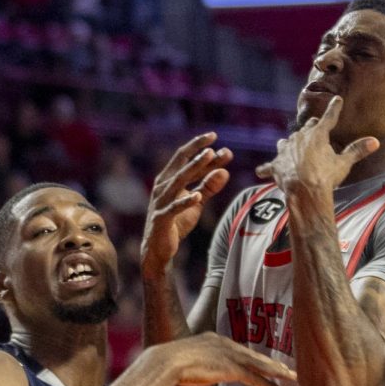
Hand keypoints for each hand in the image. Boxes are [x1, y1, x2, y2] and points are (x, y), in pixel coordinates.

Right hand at [141, 133, 232, 276]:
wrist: (158, 249)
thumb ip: (209, 187)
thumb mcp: (196, 202)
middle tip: (215, 145)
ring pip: (178, 181)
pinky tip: (198, 197)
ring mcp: (161, 202)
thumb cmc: (176, 222)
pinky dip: (185, 202)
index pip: (183, 157)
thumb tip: (225, 171)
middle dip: (199, 153)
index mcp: (169, 179)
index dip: (198, 146)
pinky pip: (174, 208)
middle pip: (181, 164)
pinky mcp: (161, 218)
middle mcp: (163, 187)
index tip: (214, 136)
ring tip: (209, 157)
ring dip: (194, 167)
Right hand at [162, 333, 295, 385]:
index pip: (240, 350)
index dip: (254, 357)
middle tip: (288, 369)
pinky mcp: (231, 369)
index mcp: (214, 340)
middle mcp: (225, 344)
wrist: (166, 362)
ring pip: (260, 365)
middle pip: (254, 355)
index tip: (265, 362)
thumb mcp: (185, 360)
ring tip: (293, 378)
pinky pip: (255, 379)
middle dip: (272, 363)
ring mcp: (229, 356)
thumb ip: (196, 364)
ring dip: (278, 373)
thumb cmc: (167, 364)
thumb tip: (194, 372)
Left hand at [255, 97, 377, 193]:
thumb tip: (375, 141)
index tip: (336, 100)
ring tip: (289, 146)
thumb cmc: (325, 177)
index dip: (334, 108)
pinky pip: (269, 167)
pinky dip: (266, 169)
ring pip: (286, 142)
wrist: (304, 192)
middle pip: (307, 128)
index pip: (329, 118)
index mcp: (318, 135)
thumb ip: (357, 151)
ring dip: (289, 144)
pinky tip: (260, 172)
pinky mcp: (275, 165)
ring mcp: (285, 151)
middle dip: (312, 127)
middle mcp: (299, 138)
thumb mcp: (343, 164)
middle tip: (315, 126)